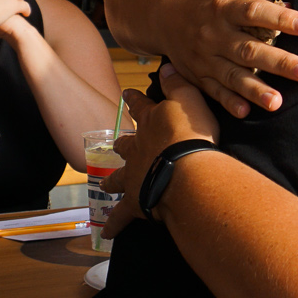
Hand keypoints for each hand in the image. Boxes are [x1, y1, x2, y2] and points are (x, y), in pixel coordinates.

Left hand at [102, 68, 220, 236]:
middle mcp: (138, 148)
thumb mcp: (190, 100)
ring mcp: (134, 176)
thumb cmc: (192, 135)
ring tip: (105, 186)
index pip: (140, 106)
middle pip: (125, 144)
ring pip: (118, 179)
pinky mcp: (135, 202)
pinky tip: (108, 233)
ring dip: (113, 181)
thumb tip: (167, 65)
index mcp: (152, 124)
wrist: (186, 172)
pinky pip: (121, 216)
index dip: (134, 99)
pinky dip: (114, 224)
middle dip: (121, 144)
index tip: (127, 93)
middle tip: (116, 144)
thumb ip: (178, 83)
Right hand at [161, 0, 297, 116]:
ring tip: (277, 102)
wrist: (165, 15)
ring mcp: (205, 57)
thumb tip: (291, 7)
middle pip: (249, 50)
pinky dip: (229, 102)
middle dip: (279, 63)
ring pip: (233, 76)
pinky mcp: (198, 75)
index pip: (255, 12)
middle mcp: (214, 34)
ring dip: (256, 90)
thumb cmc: (211, 1)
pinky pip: (214, 91)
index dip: (281, 19)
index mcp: (224, 7)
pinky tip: (246, 112)